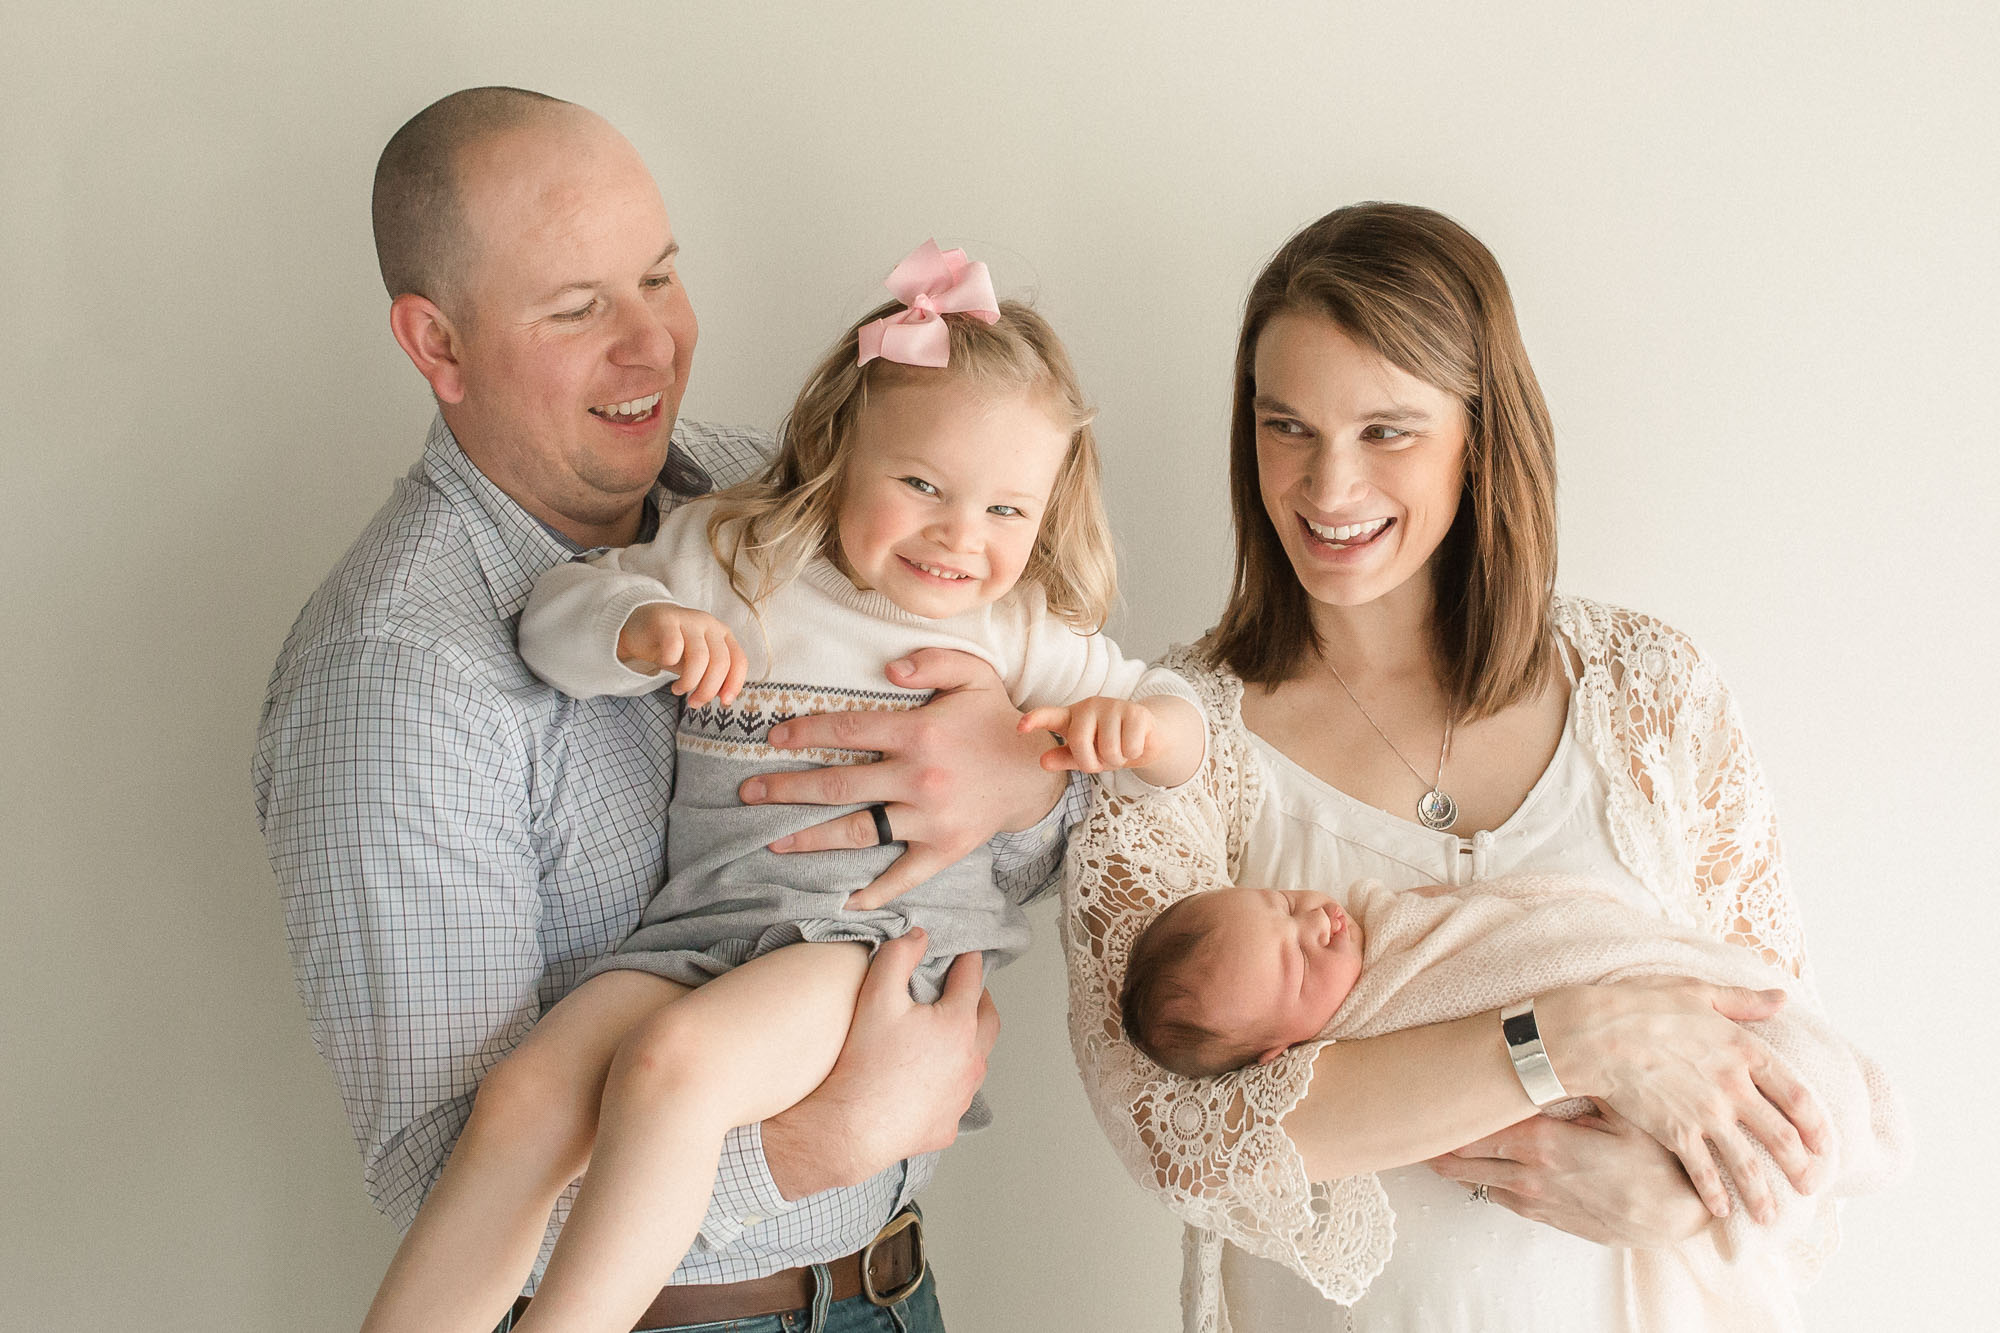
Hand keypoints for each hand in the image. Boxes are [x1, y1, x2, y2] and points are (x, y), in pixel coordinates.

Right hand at [616, 604, 746, 706]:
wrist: (643, 626)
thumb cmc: (676, 649)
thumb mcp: (697, 664)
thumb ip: (712, 677)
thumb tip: (724, 698)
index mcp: (724, 635)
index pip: (739, 661)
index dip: (734, 684)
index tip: (723, 703)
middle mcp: (711, 625)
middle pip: (720, 661)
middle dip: (708, 689)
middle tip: (695, 703)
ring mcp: (690, 620)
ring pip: (700, 657)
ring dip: (689, 681)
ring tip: (678, 690)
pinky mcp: (667, 620)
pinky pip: (674, 644)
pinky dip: (671, 660)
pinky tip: (665, 664)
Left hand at [745, 648, 1065, 909]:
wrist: (1038, 771)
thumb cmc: (997, 720)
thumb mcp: (973, 674)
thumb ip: (931, 661)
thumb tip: (887, 668)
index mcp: (919, 732)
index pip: (846, 730)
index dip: (805, 733)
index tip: (773, 738)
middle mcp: (918, 778)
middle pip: (837, 785)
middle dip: (787, 790)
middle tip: (748, 794)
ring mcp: (929, 819)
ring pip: (857, 831)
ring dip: (810, 839)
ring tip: (773, 843)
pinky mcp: (944, 849)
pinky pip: (902, 875)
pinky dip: (873, 892)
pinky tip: (842, 900)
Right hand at [761, 932, 999, 1198]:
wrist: (852, 1128)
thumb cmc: (865, 1063)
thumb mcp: (876, 996)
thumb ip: (898, 956)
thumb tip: (919, 935)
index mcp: (959, 1023)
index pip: (972, 979)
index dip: (969, 961)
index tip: (967, 953)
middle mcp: (971, 1059)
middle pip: (988, 1020)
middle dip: (980, 1000)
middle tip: (967, 990)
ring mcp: (962, 1095)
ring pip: (978, 1060)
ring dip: (970, 1042)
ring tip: (951, 1032)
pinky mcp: (948, 1123)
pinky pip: (958, 1096)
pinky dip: (952, 1080)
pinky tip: (932, 1079)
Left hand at [1020, 696, 1157, 772]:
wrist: (1147, 738)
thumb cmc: (1109, 746)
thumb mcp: (1085, 756)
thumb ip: (1065, 758)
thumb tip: (1043, 761)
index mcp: (1071, 717)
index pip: (1049, 716)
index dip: (1035, 720)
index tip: (1021, 727)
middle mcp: (1089, 707)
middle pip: (1079, 742)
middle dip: (1092, 762)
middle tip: (1102, 760)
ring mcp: (1113, 706)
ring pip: (1108, 750)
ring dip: (1116, 760)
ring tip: (1120, 750)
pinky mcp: (1136, 711)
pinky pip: (1129, 748)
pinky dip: (1133, 755)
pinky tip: (1135, 744)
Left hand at [1428, 1104, 1713, 1245]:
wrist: (1683, 1218)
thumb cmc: (1658, 1158)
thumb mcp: (1624, 1110)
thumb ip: (1583, 1084)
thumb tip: (1555, 1048)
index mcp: (1544, 1143)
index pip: (1474, 1128)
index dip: (1446, 1113)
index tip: (1424, 1096)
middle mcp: (1531, 1176)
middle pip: (1462, 1160)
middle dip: (1435, 1141)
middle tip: (1408, 1121)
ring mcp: (1538, 1203)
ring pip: (1477, 1182)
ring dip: (1455, 1164)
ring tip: (1430, 1142)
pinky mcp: (1550, 1221)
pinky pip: (1502, 1199)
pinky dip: (1484, 1181)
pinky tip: (1477, 1166)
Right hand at [1539, 977, 1829, 1221]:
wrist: (1594, 1034)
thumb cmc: (1643, 1005)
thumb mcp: (1699, 992)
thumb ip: (1744, 1001)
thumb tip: (1782, 998)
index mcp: (1745, 1052)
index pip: (1798, 1096)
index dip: (1816, 1125)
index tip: (1824, 1144)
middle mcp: (1733, 1088)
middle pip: (1781, 1137)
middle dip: (1801, 1167)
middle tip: (1811, 1187)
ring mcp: (1705, 1114)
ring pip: (1746, 1164)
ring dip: (1762, 1194)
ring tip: (1770, 1217)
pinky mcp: (1675, 1132)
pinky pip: (1702, 1172)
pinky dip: (1713, 1194)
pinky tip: (1719, 1211)